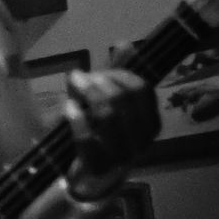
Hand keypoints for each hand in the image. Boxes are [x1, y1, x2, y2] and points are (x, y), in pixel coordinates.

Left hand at [62, 69, 159, 199]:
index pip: (142, 89)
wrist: (88, 174)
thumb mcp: (109, 101)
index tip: (99, 72)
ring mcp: (121, 156)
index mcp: (150, 122)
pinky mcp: (98, 168)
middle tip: (79, 77)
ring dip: (87, 96)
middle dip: (99, 83)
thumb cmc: (101, 132)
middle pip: (123, 99)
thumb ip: (117, 75)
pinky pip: (88, 139)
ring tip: (73, 89)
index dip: (118, 74)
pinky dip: (76, 119)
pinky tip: (68, 107)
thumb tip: (126, 44)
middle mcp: (142, 140)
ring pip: (108, 117)